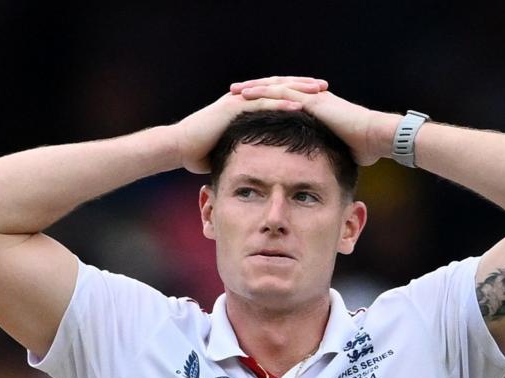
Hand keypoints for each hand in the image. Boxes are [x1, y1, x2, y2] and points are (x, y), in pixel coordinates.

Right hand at [175, 76, 327, 172]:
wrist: (179, 147)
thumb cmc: (201, 152)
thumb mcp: (229, 148)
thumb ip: (244, 149)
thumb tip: (255, 164)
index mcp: (244, 106)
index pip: (275, 95)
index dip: (296, 94)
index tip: (317, 97)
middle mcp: (243, 99)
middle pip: (279, 87)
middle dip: (302, 85)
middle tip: (325, 86)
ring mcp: (238, 102)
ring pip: (273, 91)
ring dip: (297, 90)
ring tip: (318, 92)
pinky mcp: (232, 109)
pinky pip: (261, 104)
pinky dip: (280, 103)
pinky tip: (299, 104)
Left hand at [232, 77, 400, 165]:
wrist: (377, 137)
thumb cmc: (364, 148)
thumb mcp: (337, 151)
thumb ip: (325, 154)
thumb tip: (320, 171)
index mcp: (315, 108)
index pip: (285, 101)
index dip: (266, 102)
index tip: (248, 107)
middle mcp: (311, 98)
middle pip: (276, 90)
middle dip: (254, 91)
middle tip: (233, 92)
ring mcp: (312, 97)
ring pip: (276, 87)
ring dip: (253, 88)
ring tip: (234, 90)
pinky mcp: (313, 100)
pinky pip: (283, 93)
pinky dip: (264, 92)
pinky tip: (247, 94)